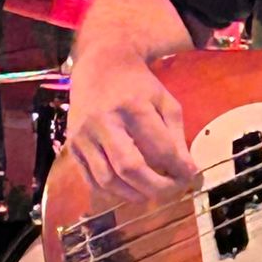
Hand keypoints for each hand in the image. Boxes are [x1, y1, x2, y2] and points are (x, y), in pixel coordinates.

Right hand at [64, 48, 198, 204]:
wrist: (100, 66)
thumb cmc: (138, 85)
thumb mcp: (164, 101)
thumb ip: (176, 136)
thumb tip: (186, 171)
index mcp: (133, 106)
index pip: (159, 147)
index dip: (177, 167)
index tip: (189, 175)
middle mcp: (104, 122)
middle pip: (129, 168)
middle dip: (156, 187)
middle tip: (173, 192)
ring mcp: (84, 136)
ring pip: (108, 180)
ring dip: (134, 194)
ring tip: (152, 193)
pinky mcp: (72, 147)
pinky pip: (91, 180)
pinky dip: (113, 192)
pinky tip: (129, 188)